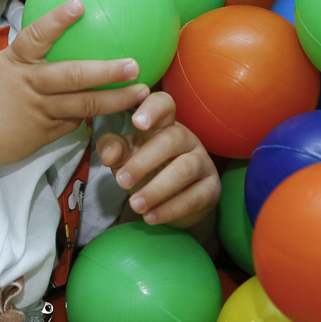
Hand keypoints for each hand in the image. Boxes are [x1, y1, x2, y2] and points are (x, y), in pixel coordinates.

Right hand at [0, 0, 149, 168]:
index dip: (58, 20)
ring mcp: (40, 111)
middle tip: (134, 64)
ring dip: (116, 99)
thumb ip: (25, 56)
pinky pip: (74, 123)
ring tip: (142, 92)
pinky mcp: (45, 133)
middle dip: (107, 70)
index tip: (79, 4)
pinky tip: (117, 114)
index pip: (37, 36)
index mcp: (15, 63)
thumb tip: (51, 35)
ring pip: (84, 105)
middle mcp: (31, 85)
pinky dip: (93, 117)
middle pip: (74, 76)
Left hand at [95, 91, 220, 227]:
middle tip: (121, 182)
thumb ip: (112, 149)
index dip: (152, 109)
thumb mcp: (123, 156)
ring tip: (134, 205)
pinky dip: (170, 209)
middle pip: (171, 140)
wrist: (171, 202)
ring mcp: (202, 162)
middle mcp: (186, 138)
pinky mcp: (211, 188)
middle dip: (144, 162)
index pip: (164, 104)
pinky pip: (194, 197)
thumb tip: (110, 154)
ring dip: (156, 189)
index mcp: (164, 124)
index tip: (136, 121)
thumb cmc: (144, 168)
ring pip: (184, 170)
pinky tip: (150, 217)